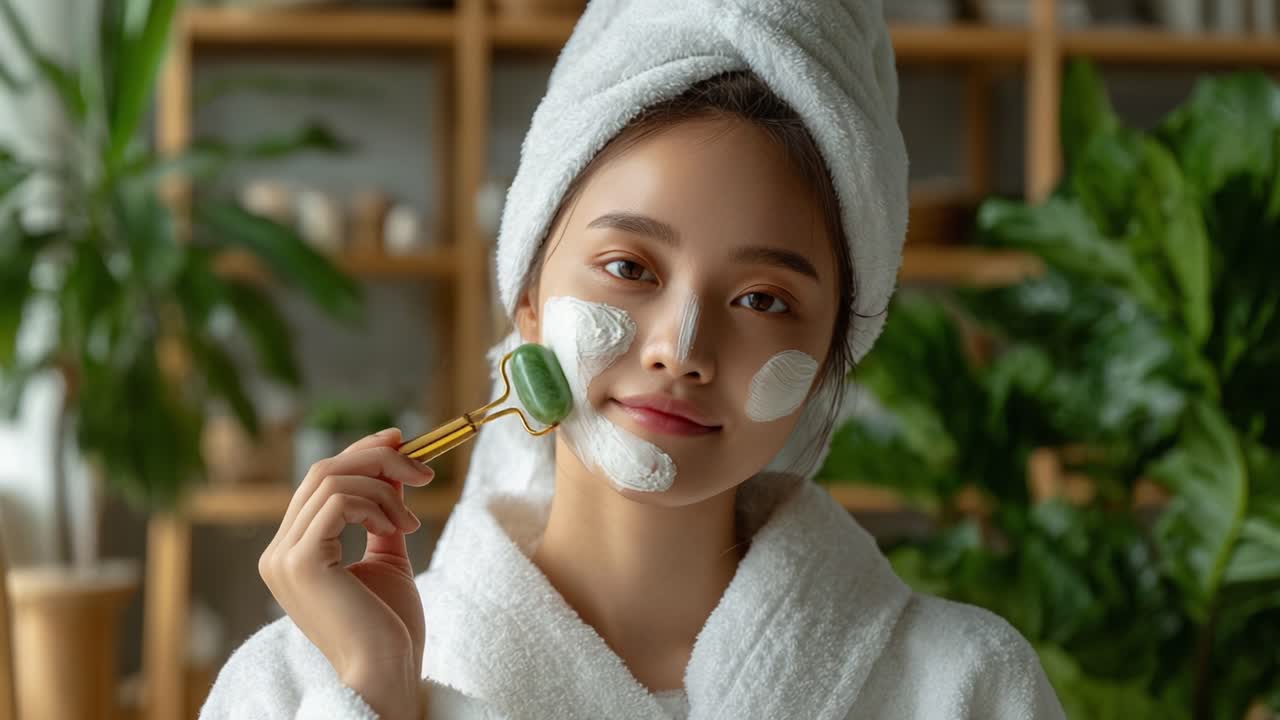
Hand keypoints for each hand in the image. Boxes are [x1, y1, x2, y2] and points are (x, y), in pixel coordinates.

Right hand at [259, 428, 432, 719]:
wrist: (389, 673)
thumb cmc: (389, 628)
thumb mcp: (387, 555)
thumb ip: (382, 513)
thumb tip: (393, 468)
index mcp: (293, 550)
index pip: (320, 480)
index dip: (360, 452)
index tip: (400, 442)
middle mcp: (278, 551)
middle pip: (324, 470)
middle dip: (377, 459)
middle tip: (422, 471)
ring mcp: (284, 557)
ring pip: (333, 479)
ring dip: (386, 489)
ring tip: (410, 524)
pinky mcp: (301, 562)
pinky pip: (341, 501)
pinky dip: (377, 504)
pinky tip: (399, 531)